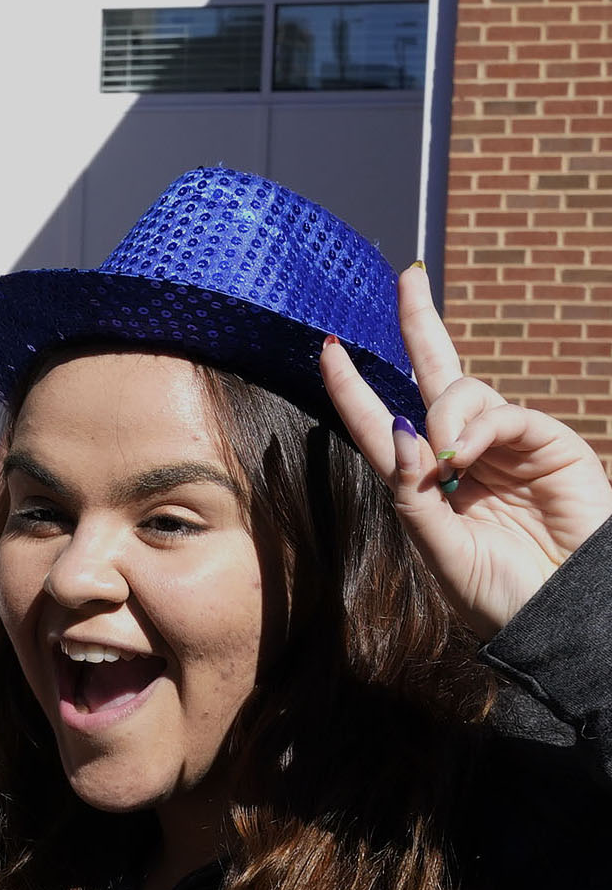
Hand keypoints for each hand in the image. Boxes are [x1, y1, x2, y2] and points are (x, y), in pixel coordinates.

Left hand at [322, 266, 611, 637]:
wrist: (562, 612)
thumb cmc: (498, 595)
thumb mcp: (438, 551)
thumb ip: (413, 498)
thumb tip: (400, 434)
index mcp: (426, 483)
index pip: (382, 423)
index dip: (355, 387)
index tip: (329, 348)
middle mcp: (462, 454)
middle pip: (435, 375)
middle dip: (418, 323)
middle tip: (406, 277)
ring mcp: (504, 444)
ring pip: (459, 393)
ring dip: (443, 418)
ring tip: (450, 466)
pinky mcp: (545, 441)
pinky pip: (500, 412)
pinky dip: (475, 428)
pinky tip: (464, 458)